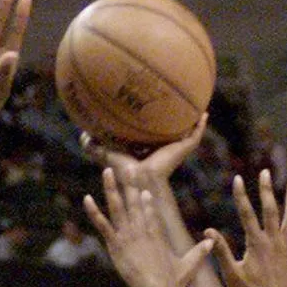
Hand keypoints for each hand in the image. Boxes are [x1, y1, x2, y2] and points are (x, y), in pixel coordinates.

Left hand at [80, 113, 208, 187]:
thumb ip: (94, 147)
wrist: (138, 180)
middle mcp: (163, 152)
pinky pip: (194, 136)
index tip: (156, 114)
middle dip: (177, 124)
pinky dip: (200, 126)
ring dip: (193, 123)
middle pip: (172, 137)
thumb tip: (82, 135)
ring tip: (199, 108)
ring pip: (187, 136)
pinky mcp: (182, 151)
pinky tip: (204, 113)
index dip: (155, 129)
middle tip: (180, 107)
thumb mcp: (106, 154)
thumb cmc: (122, 171)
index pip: (153, 140)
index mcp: (147, 154)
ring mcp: (175, 151)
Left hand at [84, 169, 211, 286]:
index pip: (150, 210)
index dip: (146, 197)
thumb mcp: (189, 265)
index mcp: (157, 233)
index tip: (143, 186)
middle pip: (134, 201)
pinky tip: (86, 199)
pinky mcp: (117, 244)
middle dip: (130, 183)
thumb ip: (200, 252)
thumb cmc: (174, 282)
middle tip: (127, 167)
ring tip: (106, 171)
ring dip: (111, 188)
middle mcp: (143, 229)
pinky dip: (94, 212)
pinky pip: (103, 224)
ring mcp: (129, 235)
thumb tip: (212, 241)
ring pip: (118, 206)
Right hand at [208, 171, 286, 286]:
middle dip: (267, 189)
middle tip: (265, 172)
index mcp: (256, 244)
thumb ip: (221, 251)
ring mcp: (286, 247)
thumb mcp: (230, 273)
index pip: (247, 213)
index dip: (241, 195)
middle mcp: (273, 241)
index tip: (238, 178)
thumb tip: (208, 232)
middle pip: (271, 209)